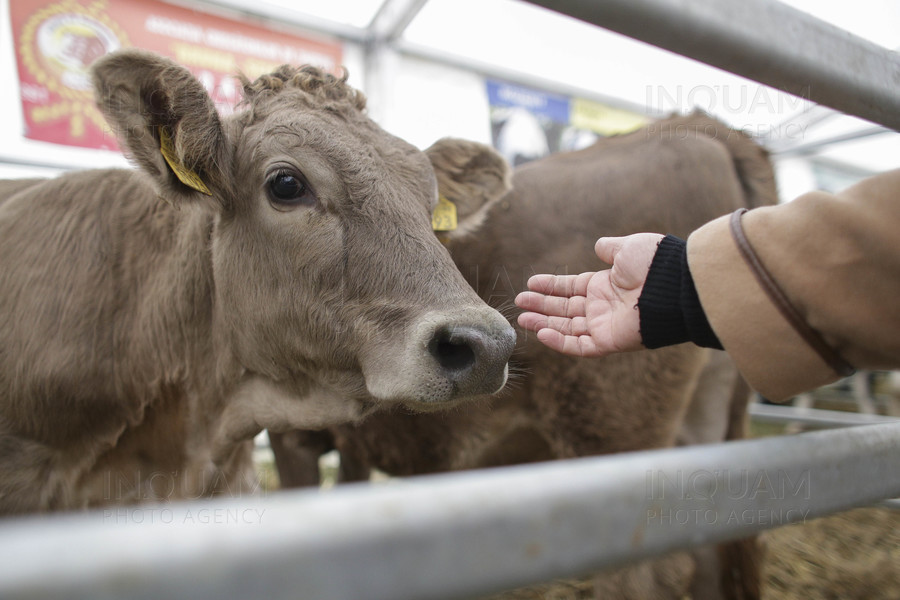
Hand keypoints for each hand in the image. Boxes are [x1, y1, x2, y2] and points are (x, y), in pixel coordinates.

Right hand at [515, 233, 663, 356]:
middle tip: (519, 302)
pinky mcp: (609, 341)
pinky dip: (560, 342)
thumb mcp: (628, 248)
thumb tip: (599, 247)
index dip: (551, 286)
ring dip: (543, 323)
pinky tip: (542, 333)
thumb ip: (611, 249)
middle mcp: (603, 306)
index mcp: (606, 285)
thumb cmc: (654, 265)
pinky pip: (580, 346)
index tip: (530, 283)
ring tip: (521, 317)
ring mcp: (605, 325)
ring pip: (567, 328)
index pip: (572, 287)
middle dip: (541, 305)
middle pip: (565, 308)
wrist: (675, 286)